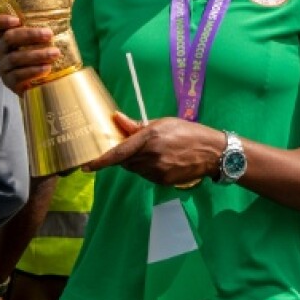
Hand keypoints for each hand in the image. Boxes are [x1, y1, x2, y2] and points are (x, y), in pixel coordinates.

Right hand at [0, 15, 61, 94]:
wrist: (42, 82)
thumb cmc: (42, 54)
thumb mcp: (42, 38)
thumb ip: (44, 24)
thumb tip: (68, 1)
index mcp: (6, 36)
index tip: (17, 20)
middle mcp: (1, 50)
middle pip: (8, 38)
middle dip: (30, 35)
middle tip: (49, 34)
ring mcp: (4, 66)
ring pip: (14, 58)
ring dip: (36, 55)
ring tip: (54, 53)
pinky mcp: (9, 81)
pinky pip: (17, 75)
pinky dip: (33, 71)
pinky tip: (46, 68)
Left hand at [84, 114, 224, 185]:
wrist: (212, 152)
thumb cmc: (188, 132)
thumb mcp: (162, 123)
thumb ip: (137, 125)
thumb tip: (116, 118)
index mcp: (150, 138)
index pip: (119, 152)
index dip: (101, 161)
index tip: (87, 166)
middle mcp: (151, 156)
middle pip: (125, 162)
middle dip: (125, 156)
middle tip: (137, 147)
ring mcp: (157, 171)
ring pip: (135, 169)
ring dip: (137, 162)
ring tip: (156, 152)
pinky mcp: (163, 182)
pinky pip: (146, 176)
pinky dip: (148, 169)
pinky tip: (163, 161)